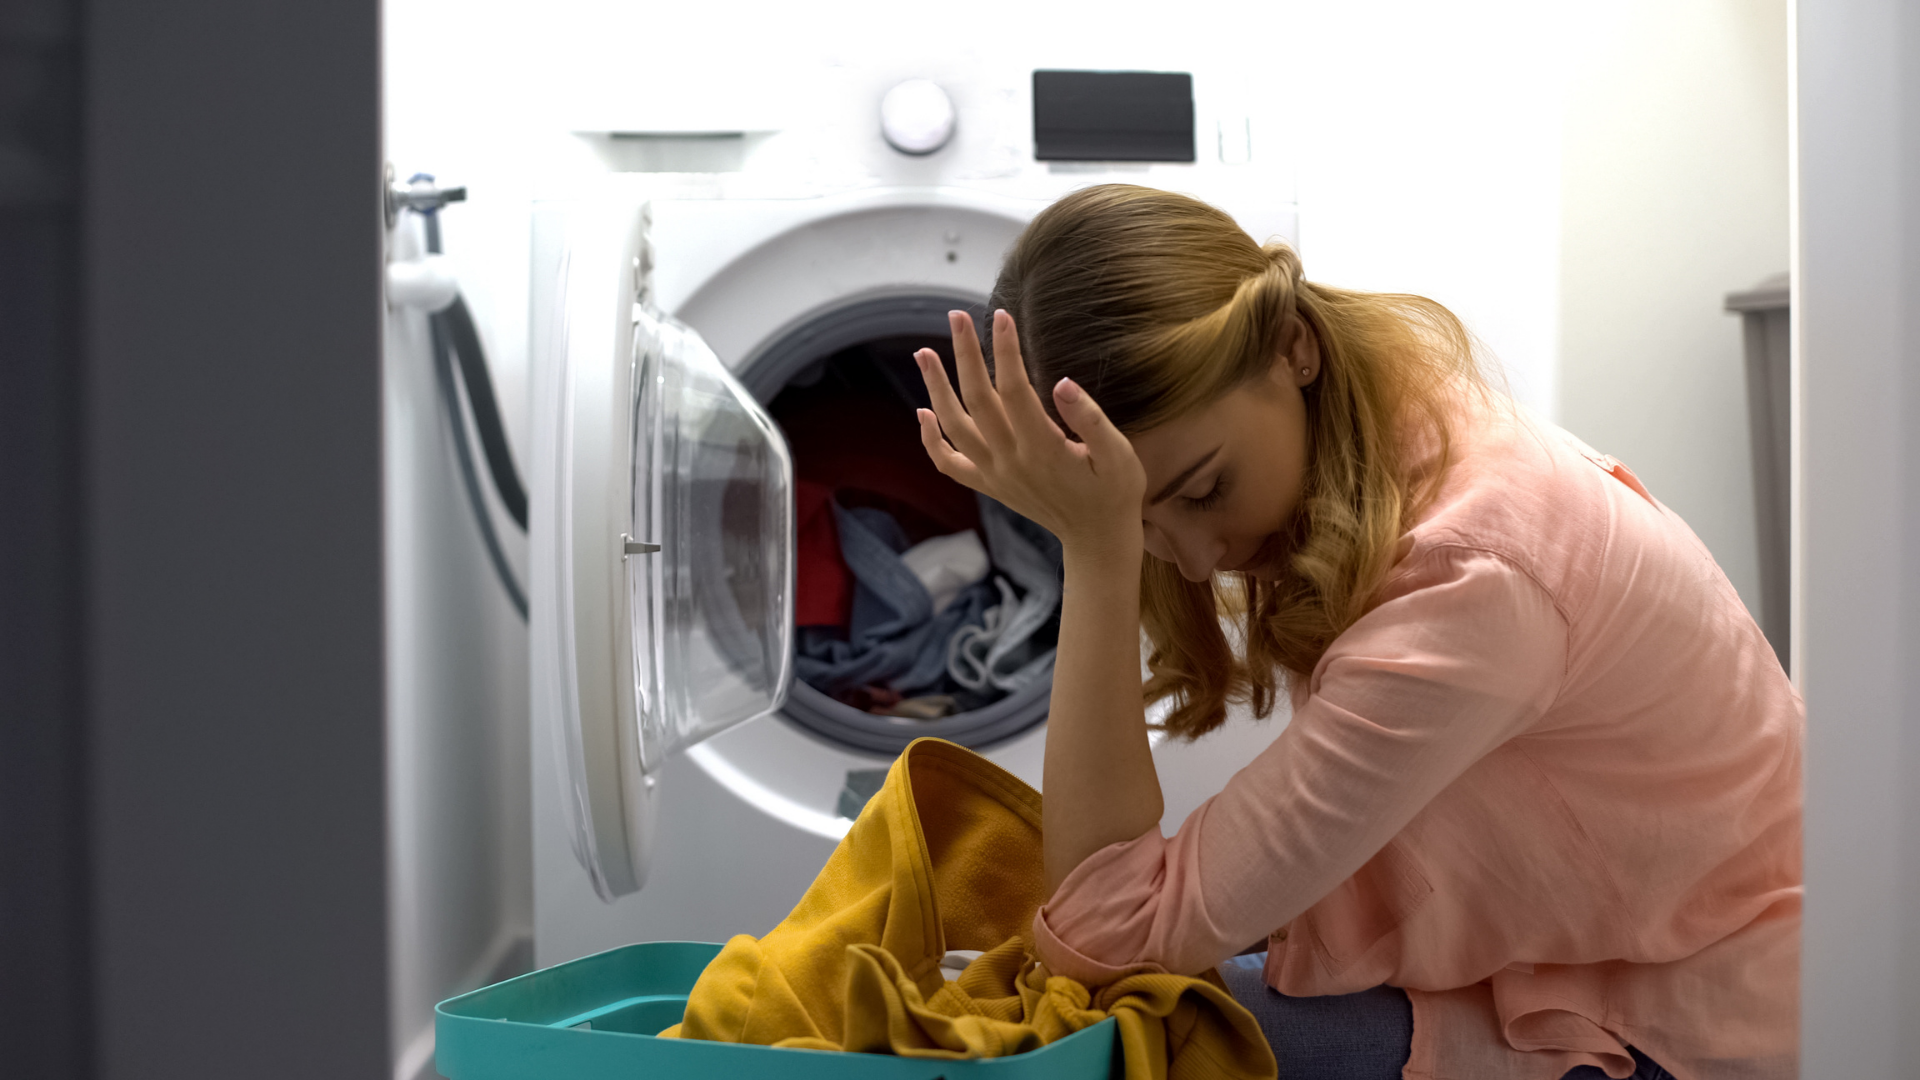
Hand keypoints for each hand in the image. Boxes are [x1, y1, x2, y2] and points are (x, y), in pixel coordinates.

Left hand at [914, 309, 1145, 558]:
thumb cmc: (1114, 490)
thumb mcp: (1118, 454)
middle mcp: (1011, 461)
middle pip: (977, 400)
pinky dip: (931, 440)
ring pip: (954, 427)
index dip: (1005, 350)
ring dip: (936, 389)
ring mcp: (995, 474)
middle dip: (965, 355)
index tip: (1002, 316)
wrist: (1097, 537)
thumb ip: (1090, 419)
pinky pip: (949, 464)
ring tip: (924, 353)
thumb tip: (1062, 383)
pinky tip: (923, 413)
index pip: (1015, 389)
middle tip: (956, 316)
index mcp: (1044, 449)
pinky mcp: (989, 485)